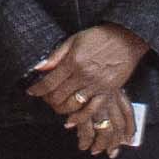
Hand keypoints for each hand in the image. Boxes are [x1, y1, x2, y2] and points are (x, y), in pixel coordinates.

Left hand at [30, 25, 143, 153]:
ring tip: (56, 105)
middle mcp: (83, 75)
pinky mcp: (107, 92)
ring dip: (60, 109)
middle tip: (45, 98)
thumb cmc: (100, 36)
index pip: (49, 82)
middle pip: (58, 96)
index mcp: (73, 61)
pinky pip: (91, 110)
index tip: (31, 92)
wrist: (126, 38)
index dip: (37, 89)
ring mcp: (96, 85)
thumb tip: (39, 67)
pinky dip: (79, 118)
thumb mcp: (74, 39)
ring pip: (72, 105)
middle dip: (47, 100)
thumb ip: (57, 55)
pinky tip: (70, 122)